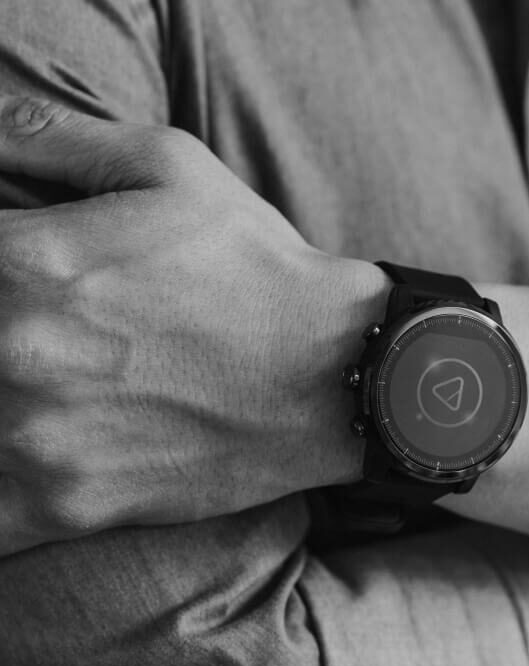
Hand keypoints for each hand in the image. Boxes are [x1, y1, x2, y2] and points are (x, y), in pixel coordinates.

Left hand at [0, 95, 386, 555]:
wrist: (336, 373)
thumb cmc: (258, 269)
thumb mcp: (174, 168)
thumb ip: (56, 137)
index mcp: (25, 262)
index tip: (15, 276)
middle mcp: (13, 352)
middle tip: (53, 337)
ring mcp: (35, 441)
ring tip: (42, 386)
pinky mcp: (68, 505)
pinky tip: (16, 458)